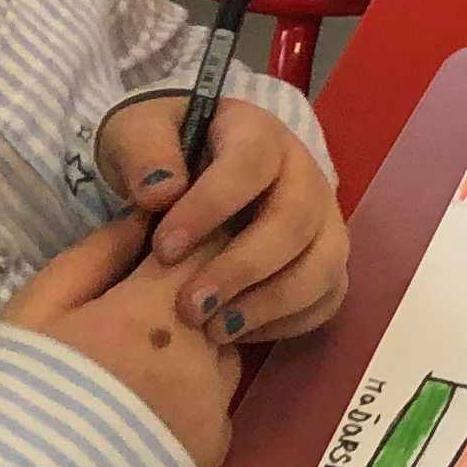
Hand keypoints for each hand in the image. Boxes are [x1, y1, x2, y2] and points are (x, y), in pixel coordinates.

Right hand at [0, 214, 243, 466]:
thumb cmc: (9, 395)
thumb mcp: (33, 311)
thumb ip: (93, 257)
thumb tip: (142, 218)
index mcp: (153, 313)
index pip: (206, 247)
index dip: (195, 235)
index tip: (176, 236)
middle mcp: (199, 357)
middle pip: (223, 300)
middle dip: (197, 291)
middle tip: (150, 304)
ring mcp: (213, 409)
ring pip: (224, 353)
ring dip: (198, 345)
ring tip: (143, 360)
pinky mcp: (213, 455)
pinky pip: (217, 407)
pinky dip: (193, 398)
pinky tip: (148, 409)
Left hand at [95, 94, 352, 344]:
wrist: (189, 172)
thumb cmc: (163, 152)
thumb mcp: (138, 132)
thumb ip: (143, 151)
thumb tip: (161, 192)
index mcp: (260, 134)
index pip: (251, 163)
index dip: (212, 207)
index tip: (164, 249)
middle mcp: (304, 174)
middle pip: (295, 221)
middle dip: (243, 268)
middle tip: (190, 307)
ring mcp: (323, 219)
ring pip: (323, 263)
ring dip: (271, 302)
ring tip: (214, 330)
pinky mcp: (326, 260)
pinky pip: (328, 296)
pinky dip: (290, 321)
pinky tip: (239, 334)